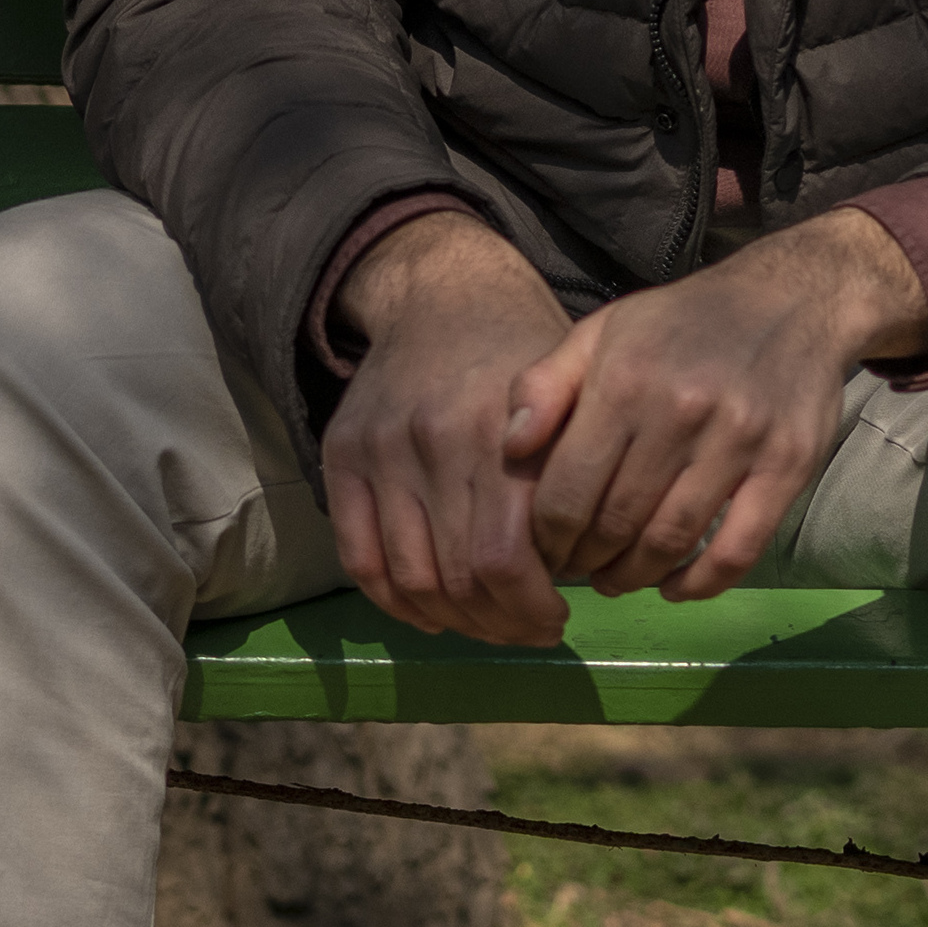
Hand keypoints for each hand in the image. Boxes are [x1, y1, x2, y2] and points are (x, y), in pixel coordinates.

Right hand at [318, 213, 580, 644]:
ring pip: (410, 578)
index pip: (503, 560)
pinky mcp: (341, 455)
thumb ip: (573, 477)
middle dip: (499, 624)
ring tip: (485, 624)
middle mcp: (433, 441)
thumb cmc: (522, 354)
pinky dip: (395, 602)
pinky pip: (358, 558)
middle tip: (526, 631)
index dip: (530, 610)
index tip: (555, 620)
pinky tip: (431, 613)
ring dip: (452, 621)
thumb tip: (586, 572)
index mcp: (499, 431)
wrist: (441, 295)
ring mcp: (380, 450)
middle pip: (457, 579)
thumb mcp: (568, 397)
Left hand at [505, 208, 927, 603]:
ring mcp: (739, 440)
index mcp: (624, 382)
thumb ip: (544, 386)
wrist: (791, 298)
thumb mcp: (602, 332)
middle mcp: (680, 411)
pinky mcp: (788, 465)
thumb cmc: (680, 323)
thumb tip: (509, 449)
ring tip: (616, 579)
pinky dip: (701, 583)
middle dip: (586, 560)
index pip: (566, 492)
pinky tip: (676, 587)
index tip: (541, 551)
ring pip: (671, 541)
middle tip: (576, 569)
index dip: (546, 538)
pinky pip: (738, 549)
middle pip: (615, 523)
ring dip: (635, 576)